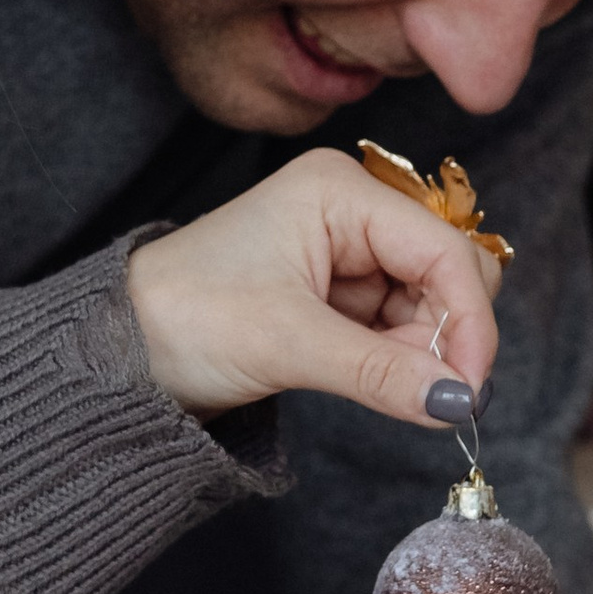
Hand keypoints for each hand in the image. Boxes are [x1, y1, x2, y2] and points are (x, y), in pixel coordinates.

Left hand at [126, 149, 500, 425]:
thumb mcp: (286, 344)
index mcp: (339, 190)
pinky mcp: (340, 291)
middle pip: (448, 270)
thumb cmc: (182, 318)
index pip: (442, 249)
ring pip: (430, 303)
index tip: (470, 392)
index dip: (469, 321)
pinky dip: (403, 360)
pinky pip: (402, 325)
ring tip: (390, 390)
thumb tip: (455, 403)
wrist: (122, 349)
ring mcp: (348, 250)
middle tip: (432, 397)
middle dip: (447, 336)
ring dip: (424, 354)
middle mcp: (352, 208)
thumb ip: (380, 372)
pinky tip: (382, 383)